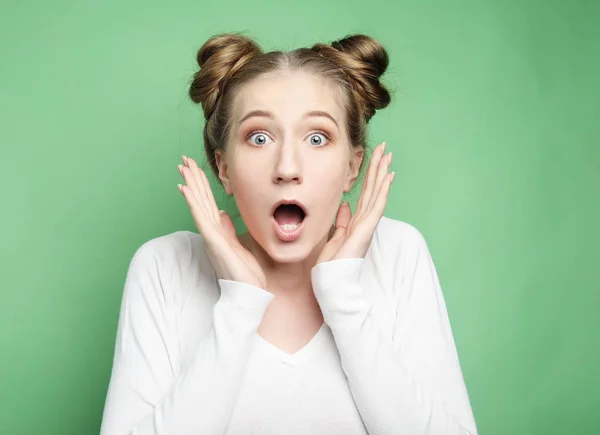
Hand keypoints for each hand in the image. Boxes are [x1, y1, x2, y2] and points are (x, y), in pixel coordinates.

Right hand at [177, 156, 266, 289]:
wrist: (248, 294)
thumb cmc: (245, 274)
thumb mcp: (239, 246)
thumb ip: (228, 230)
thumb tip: (222, 214)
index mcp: (218, 232)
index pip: (208, 203)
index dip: (202, 185)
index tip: (195, 169)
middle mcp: (212, 232)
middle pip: (201, 200)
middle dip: (193, 179)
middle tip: (184, 160)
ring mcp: (211, 236)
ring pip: (198, 205)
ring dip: (191, 185)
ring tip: (183, 168)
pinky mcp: (214, 241)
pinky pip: (201, 218)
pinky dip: (193, 203)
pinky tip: (186, 189)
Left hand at [317, 142, 394, 263]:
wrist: (332, 280)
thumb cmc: (332, 264)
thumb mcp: (335, 237)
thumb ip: (342, 221)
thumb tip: (345, 205)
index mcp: (356, 222)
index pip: (365, 194)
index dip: (370, 176)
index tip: (375, 160)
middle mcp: (364, 220)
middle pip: (373, 189)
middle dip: (378, 168)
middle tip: (384, 148)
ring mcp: (367, 224)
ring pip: (377, 193)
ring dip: (382, 173)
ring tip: (388, 155)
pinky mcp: (367, 228)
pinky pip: (377, 205)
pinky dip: (383, 190)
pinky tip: (388, 176)